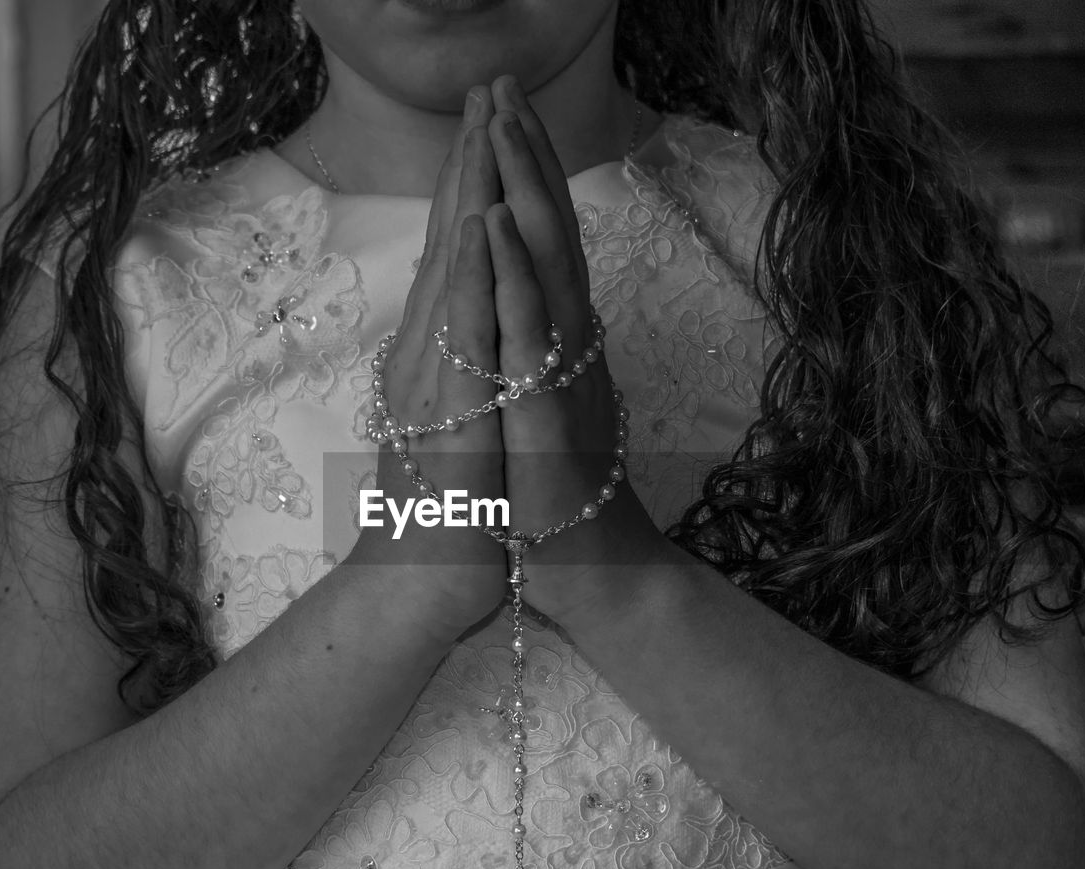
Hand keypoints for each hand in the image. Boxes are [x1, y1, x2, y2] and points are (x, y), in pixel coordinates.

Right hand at [346, 87, 508, 638]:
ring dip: (472, 192)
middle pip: (454, 243)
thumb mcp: (460, 427)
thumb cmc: (453, 509)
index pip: (456, 255)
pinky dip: (477, 271)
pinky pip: (469, 332)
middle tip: (486, 90)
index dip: (469, 187)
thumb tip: (464, 336)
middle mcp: (432, 352)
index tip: (484, 124)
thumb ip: (457, 374)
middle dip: (472, 161)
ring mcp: (439, 376)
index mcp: (439, 353)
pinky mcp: (456, 410)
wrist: (429, 580)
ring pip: (458, 269)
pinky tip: (484, 220)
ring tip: (483, 121)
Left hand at [483, 76, 671, 624]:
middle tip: (506, 85)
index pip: (539, 242)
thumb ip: (538, 353)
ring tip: (505, 125)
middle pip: (545, 234)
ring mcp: (558, 374)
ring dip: (522, 193)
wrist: (588, 567)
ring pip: (541, 268)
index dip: (524, 175)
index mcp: (554, 339)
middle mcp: (564, 343)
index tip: (503, 112)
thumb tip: (531, 312)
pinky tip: (497, 231)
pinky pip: (526, 336)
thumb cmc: (554, 491)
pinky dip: (513, 278)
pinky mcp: (545, 413)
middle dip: (524, 156)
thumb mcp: (541, 405)